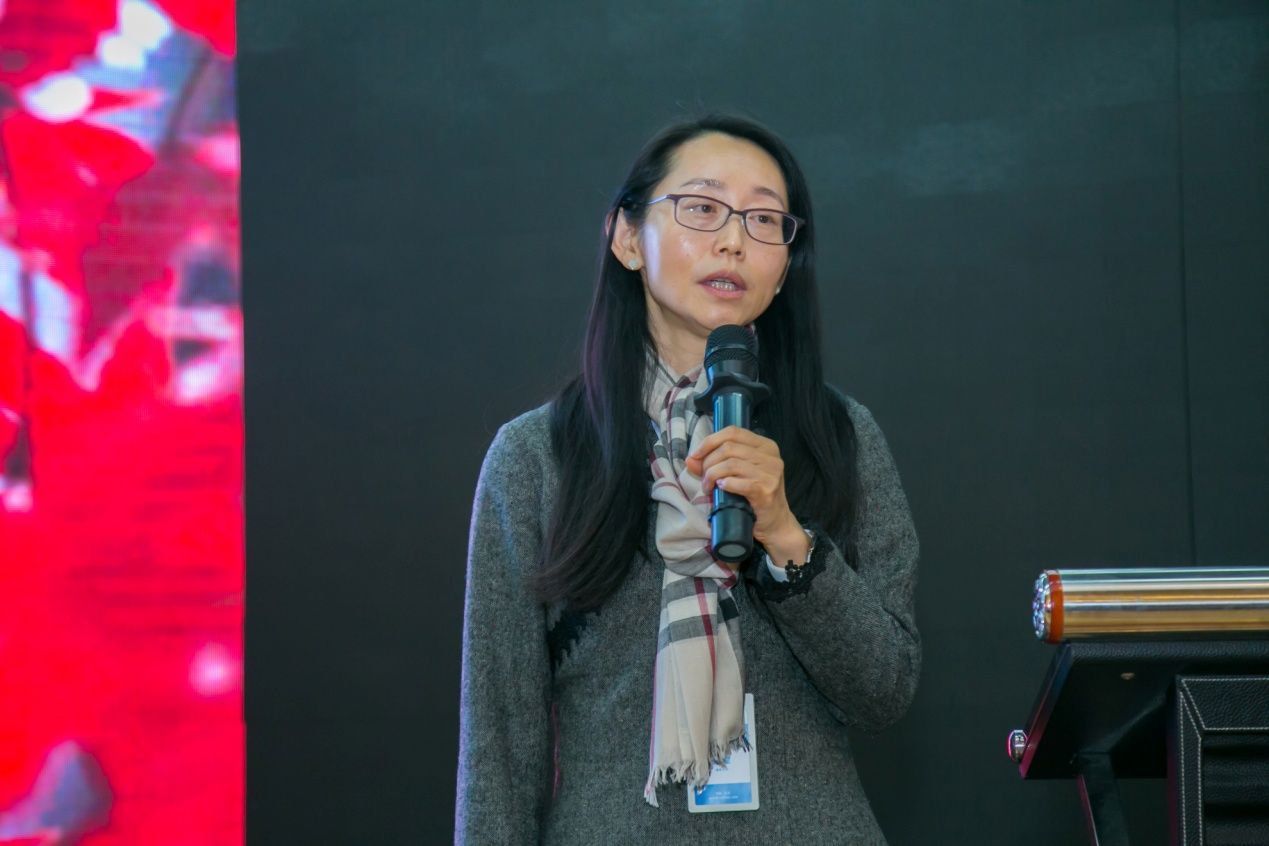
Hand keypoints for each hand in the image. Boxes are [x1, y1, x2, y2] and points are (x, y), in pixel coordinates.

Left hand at [685, 426, 808, 564]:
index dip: (710, 441)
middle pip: (728, 448)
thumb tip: (690, 459)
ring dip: (712, 475)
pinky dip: (725, 484)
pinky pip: (737, 482)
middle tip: (704, 479)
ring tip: (708, 488)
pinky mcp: (766, 491)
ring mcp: (770, 473)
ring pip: (730, 464)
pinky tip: (721, 489)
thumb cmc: (754, 497)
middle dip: (708, 462)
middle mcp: (771, 457)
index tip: (696, 455)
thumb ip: (714, 464)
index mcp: (765, 446)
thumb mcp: (736, 475)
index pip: (733, 432)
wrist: (776, 524)